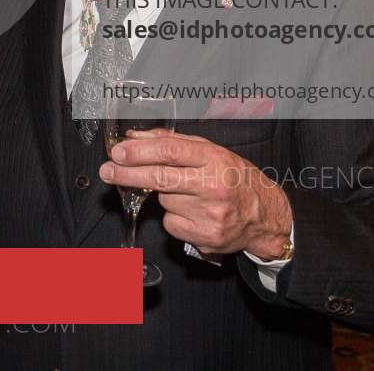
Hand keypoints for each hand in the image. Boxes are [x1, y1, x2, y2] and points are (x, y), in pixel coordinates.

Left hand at [100, 129, 292, 258]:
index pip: (171, 151)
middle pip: (159, 178)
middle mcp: (213, 186)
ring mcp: (210, 214)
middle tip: (108, 170)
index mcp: (215, 159)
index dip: (140, 151)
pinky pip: (171, 224)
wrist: (265, 216)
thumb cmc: (234, 179)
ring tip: (188, 194)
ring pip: (164, 201)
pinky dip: (173, 217)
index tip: (118, 152)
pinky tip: (192, 213)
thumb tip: (134, 137)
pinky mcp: (206, 237)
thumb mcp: (211, 152)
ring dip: (164, 196)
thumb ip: (172, 142)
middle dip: (127, 173)